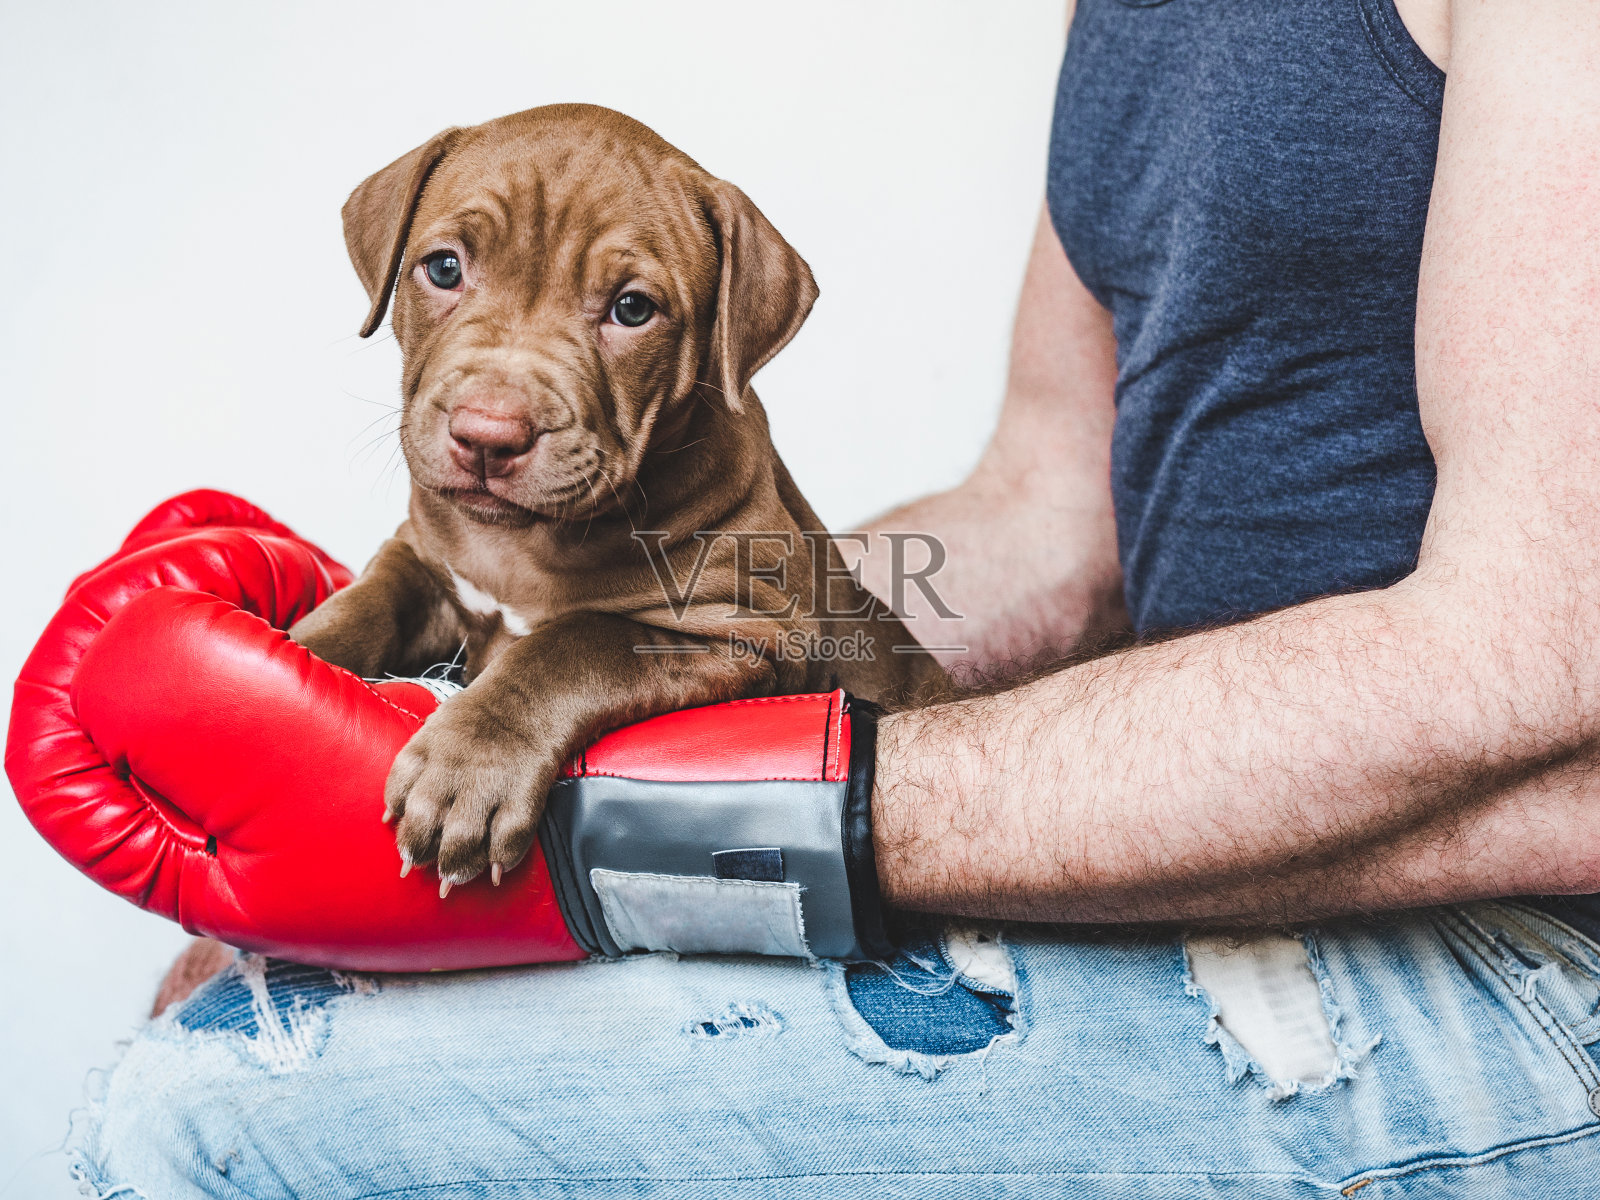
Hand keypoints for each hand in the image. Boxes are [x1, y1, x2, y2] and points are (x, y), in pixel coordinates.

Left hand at [383, 689, 553, 892]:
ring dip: (455, 864)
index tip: (401, 828)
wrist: (536, 694)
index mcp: (429, 745)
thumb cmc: (482, 718)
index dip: (398, 815)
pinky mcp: (524, 790)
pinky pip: (508, 835)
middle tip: (418, 865)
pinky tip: (494, 867)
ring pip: (461, 834)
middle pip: (424, 816)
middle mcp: (454, 764)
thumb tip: (391, 814)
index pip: (399, 787)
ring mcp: (490, 779)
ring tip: (453, 877)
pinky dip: (500, 857)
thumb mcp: (438, 726)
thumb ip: (415, 767)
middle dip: (417, 848)